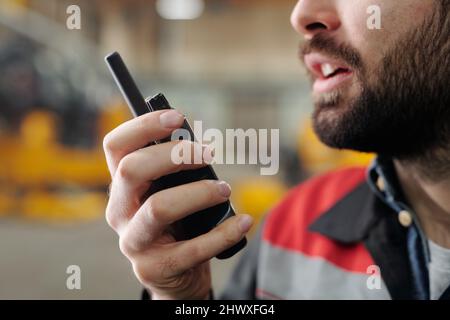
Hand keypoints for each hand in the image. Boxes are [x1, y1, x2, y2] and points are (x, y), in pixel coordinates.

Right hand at [103, 109, 252, 298]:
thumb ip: (174, 170)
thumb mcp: (168, 191)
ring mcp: (133, 242)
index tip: (177, 117)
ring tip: (224, 189)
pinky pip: (192, 248)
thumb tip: (196, 145)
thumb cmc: (175, 221)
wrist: (173, 272)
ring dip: (198, 192)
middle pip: (132, 170)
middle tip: (208, 153)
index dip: (143, 126)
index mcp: (121, 186)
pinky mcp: (155, 268)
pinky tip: (243, 222)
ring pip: (159, 207)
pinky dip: (224, 232)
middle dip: (173, 155)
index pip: (116, 146)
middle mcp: (119, 211)